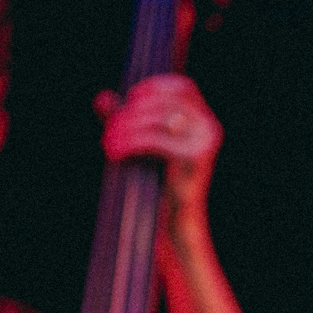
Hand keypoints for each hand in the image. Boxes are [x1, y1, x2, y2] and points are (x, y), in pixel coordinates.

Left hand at [98, 75, 223, 218]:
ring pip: (157, 120)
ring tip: (108, 142)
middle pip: (164, 102)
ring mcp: (204, 144)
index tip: (131, 100)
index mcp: (205, 123)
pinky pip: (154, 140)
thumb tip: (102, 97)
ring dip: (126, 127)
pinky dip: (129, 143)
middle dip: (131, 112)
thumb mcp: (140, 146)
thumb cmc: (158, 185)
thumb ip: (124, 120)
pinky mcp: (193, 161)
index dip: (155, 87)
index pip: (183, 87)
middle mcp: (210, 129)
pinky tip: (114, 152)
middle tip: (109, 129)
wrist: (175, 225)